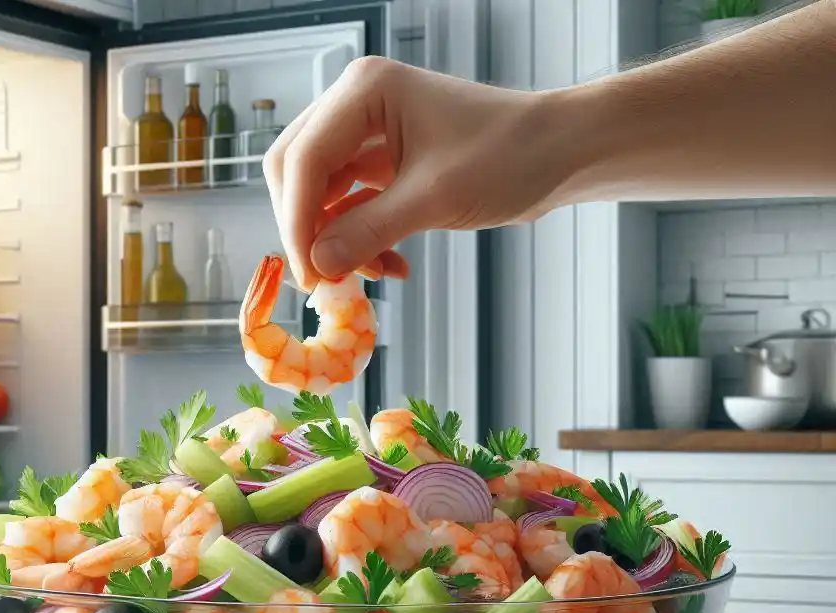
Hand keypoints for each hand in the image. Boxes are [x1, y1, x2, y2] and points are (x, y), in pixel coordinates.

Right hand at [264, 57, 571, 289]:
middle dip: (308, 229)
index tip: (309, 274)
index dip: (298, 220)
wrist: (557, 153)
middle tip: (325, 279)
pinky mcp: (382, 166)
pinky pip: (349, 209)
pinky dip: (361, 241)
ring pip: (320, 196)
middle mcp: (356, 107)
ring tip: (372, 273)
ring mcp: (367, 136)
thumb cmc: (507, 155)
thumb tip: (317, 265)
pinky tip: (389, 266)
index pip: (304, 159)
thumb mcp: (434, 198)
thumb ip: (369, 231)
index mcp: (364, 92)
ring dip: (336, 241)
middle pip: (298, 173)